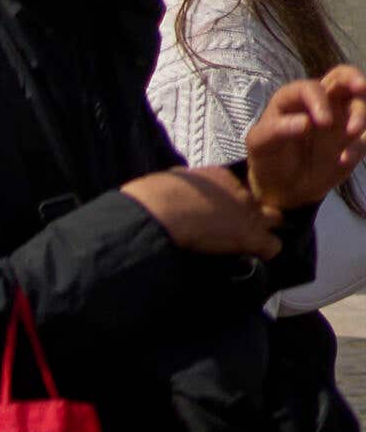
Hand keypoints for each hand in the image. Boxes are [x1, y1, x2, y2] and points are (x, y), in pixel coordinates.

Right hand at [124, 164, 279, 258]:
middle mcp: (240, 190)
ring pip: (276, 219)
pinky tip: (249, 256)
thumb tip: (189, 195)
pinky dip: (264, 252)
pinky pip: (273, 246)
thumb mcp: (174, 181)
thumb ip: (191, 186)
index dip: (231, 200)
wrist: (158, 213)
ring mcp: (250, 213)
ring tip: (247, 241)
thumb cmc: (154, 196)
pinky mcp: (253, 236)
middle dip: (254, 212)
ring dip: (263, 230)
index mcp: (220, 175)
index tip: (220, 210)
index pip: (238, 186)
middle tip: (238, 224)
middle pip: (261, 200)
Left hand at [244, 69, 365, 221]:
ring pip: (359, 105)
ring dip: (361, 115)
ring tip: (353, 132)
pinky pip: (363, 139)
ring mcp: (340, 122)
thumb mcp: (260, 144)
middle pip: (342, 79)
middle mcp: (320, 104)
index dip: (319, 100)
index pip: (311, 87)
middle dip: (354, 78)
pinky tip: (343, 161)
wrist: (283, 187)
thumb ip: (277, 131)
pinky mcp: (352, 143)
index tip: (324, 122)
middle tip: (361, 87)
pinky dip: (359, 146)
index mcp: (294, 99)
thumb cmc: (268, 156)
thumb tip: (305, 123)